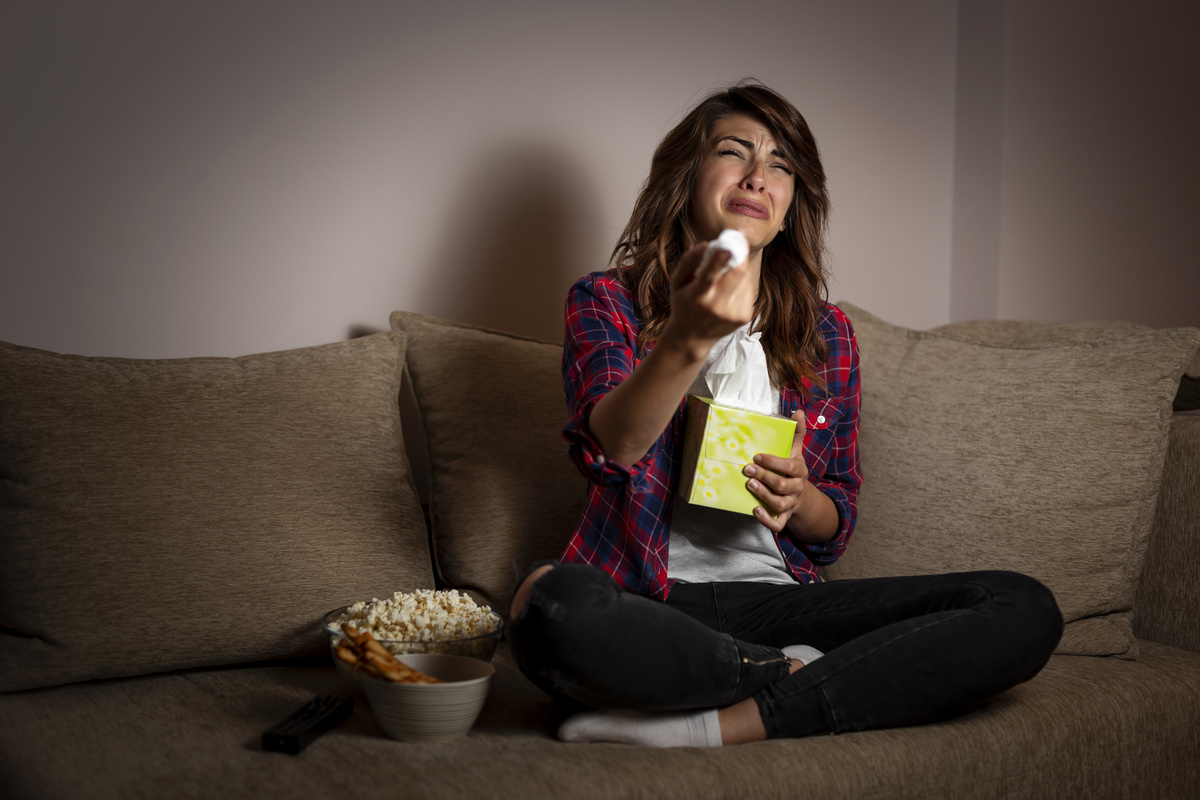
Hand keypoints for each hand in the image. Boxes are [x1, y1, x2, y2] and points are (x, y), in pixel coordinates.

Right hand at [663, 242, 756, 352]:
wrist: (693, 337)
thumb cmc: (684, 304)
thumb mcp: (677, 283)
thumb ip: (688, 262)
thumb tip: (706, 244)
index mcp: (698, 295)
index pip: (711, 274)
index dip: (722, 257)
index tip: (728, 242)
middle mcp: (717, 306)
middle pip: (738, 273)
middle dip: (738, 256)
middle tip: (733, 248)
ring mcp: (733, 313)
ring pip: (745, 279)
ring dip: (739, 270)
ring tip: (725, 277)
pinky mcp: (744, 317)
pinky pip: (748, 290)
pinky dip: (742, 283)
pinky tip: (730, 290)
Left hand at [743, 409, 811, 533]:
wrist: (800, 496)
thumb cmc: (792, 469)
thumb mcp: (795, 451)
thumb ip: (796, 433)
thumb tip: (798, 412)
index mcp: (800, 471)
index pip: (790, 466)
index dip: (774, 462)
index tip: (757, 456)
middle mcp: (796, 488)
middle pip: (782, 485)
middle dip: (764, 477)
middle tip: (747, 469)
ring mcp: (791, 503)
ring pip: (779, 503)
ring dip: (763, 495)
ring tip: (750, 485)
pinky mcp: (784, 517)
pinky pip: (778, 524)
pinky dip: (767, 519)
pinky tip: (755, 510)